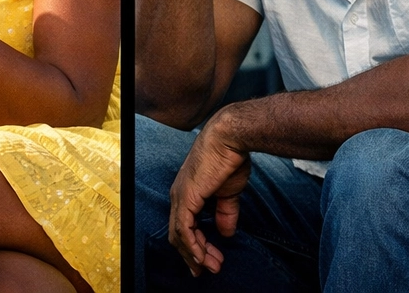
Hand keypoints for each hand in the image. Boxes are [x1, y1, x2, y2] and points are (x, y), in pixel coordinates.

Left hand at [167, 111, 252, 276]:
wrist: (230, 139)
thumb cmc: (229, 159)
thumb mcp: (228, 193)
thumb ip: (225, 213)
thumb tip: (225, 233)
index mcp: (187, 193)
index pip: (185, 227)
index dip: (196, 246)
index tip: (209, 261)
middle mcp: (178, 196)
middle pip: (178, 235)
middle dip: (194, 255)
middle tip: (208, 270)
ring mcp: (180, 197)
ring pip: (179, 236)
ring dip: (195, 254)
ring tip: (211, 266)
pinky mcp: (186, 198)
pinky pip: (184, 230)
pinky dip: (193, 246)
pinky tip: (202, 256)